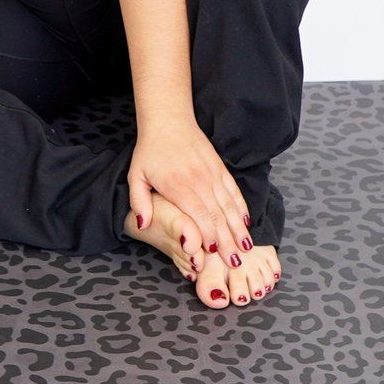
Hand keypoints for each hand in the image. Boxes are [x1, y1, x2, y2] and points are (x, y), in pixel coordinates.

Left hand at [127, 114, 249, 268]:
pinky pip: (234, 192)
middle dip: (228, 240)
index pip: (198, 214)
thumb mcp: (136, 175)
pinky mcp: (220, 168)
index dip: (208, 235)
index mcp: (178, 185)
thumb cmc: (150, 151)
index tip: (213, 252)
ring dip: (239, 229)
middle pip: (218, 215)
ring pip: (230, 206)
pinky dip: (242, 208)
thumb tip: (144, 225)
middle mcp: (199, 180)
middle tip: (235, 262)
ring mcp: (213, 174)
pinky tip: (246, 223)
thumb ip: (139, 202)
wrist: (169, 121)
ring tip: (246, 248)